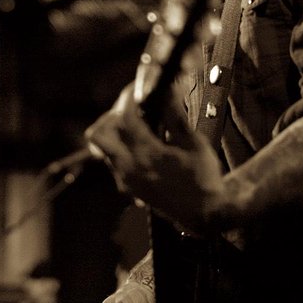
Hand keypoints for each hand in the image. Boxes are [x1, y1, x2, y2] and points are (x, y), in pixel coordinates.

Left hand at [84, 83, 223, 232]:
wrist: (204, 214)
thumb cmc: (203, 178)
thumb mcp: (194, 144)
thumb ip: (175, 116)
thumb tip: (166, 90)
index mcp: (147, 155)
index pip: (124, 118)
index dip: (128, 98)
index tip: (136, 89)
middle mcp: (129, 168)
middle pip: (98, 133)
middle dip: (111, 115)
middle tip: (130, 108)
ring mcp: (125, 179)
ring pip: (101, 148)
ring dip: (112, 131)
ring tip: (135, 125)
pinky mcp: (127, 187)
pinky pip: (112, 161)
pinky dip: (120, 147)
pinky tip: (141, 144)